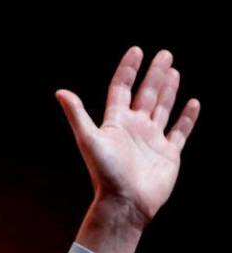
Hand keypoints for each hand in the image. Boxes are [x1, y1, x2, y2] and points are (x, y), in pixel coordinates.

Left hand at [56, 47, 199, 252]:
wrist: (125, 202)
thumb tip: (60, 92)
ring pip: (163, 108)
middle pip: (146, 94)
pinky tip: (192, 102)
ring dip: (168, 90)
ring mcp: (152, 140)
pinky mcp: (168, 154)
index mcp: (116, 122)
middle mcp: (134, 128)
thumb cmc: (105, 172)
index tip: (136, 51)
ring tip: (174, 70)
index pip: (122, 88)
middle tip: (164, 54)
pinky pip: (180, 131)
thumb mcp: (88, 139)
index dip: (128, 69)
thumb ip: (77, 114)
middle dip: (155, 74)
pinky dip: (187, 117)